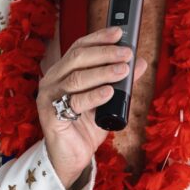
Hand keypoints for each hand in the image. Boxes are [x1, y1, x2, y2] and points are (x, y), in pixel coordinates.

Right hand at [37, 26, 147, 188]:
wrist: (72, 157)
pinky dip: (95, 95)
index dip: (99, 38)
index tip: (119, 32)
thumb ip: (121, 82)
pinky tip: (109, 92)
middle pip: (77, 57)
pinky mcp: (50, 115)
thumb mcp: (107, 100)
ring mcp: (48, 97)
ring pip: (77, 77)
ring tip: (123, 70)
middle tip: (127, 53)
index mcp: (62, 71)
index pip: (79, 47)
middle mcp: (52, 80)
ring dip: (103, 72)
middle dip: (104, 53)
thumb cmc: (86, 126)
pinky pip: (75, 101)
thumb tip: (140, 63)